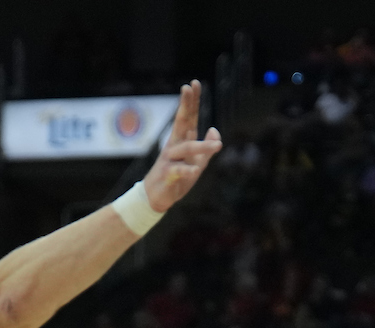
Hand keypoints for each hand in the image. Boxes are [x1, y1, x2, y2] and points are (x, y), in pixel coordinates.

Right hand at [142, 82, 222, 212]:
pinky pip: (177, 171)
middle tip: (187, 87)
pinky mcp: (167, 175)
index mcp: (182, 141)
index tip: (195, 83)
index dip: (192, 101)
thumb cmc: (176, 178)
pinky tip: (193, 171)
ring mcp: (170, 159)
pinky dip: (186, 171)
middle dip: (185, 105)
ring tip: (218, 145)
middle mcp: (175, 146)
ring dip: (202, 146)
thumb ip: (206, 148)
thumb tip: (214, 129)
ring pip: (186, 149)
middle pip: (181, 122)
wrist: (156, 197)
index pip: (189, 117)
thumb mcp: (197, 163)